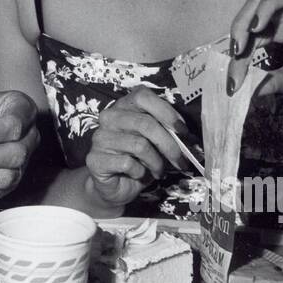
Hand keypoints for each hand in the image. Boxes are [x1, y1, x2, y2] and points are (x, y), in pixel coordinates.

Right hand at [85, 87, 193, 207]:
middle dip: (169, 145)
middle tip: (181, 161)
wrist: (116, 186)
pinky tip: (140, 175)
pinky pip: (128, 164)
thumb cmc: (139, 160)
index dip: (165, 111)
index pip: (142, 96)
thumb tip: (187, 136)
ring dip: (156, 162)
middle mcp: (109, 118)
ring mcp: (100, 138)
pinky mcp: (95, 159)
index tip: (183, 131)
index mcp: (124, 106)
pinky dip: (141, 173)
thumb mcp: (155, 142)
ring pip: (139, 145)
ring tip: (158, 170)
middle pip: (145, 123)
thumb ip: (166, 131)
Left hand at [226, 0, 282, 103]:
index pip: (251, 29)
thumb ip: (268, 82)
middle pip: (261, 0)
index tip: (232, 80)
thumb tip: (242, 90)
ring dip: (268, 5)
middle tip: (237, 47)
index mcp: (281, 30)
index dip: (237, 50)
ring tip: (259, 28)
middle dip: (242, 20)